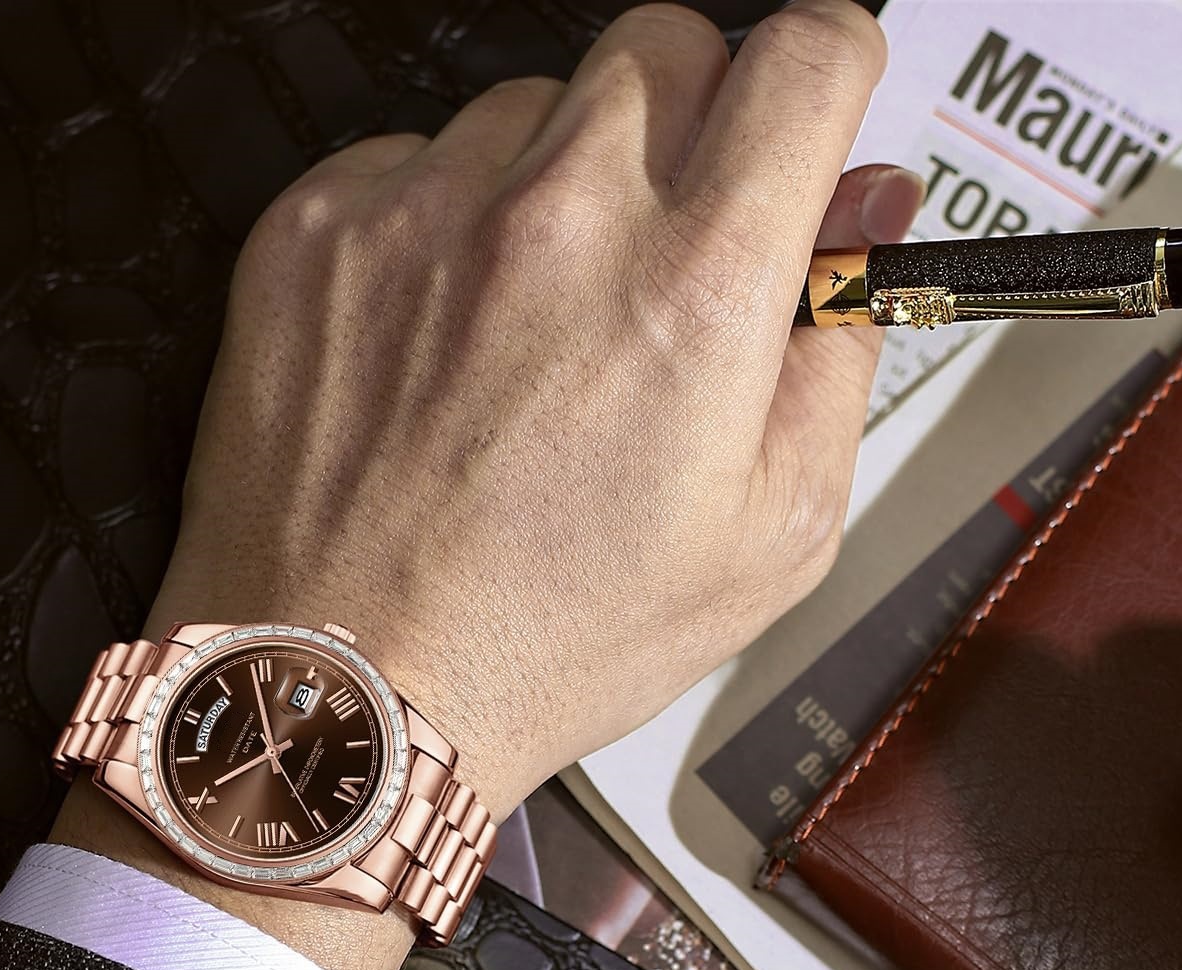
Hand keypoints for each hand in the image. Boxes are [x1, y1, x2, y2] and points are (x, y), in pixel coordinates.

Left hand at [54, 0, 922, 969]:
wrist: (350, 692)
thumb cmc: (551, 642)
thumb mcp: (770, 542)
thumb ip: (839, 353)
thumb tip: (863, 220)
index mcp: (698, 285)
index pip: (809, 53)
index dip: (830, 72)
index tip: (814, 110)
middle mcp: (559, 213)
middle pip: (669, 46)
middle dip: (695, 123)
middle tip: (668, 249)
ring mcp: (424, 211)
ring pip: (532, 105)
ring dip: (557, 182)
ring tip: (533, 331)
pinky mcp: (318, 231)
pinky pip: (412, 163)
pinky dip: (443, 225)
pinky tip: (441, 343)